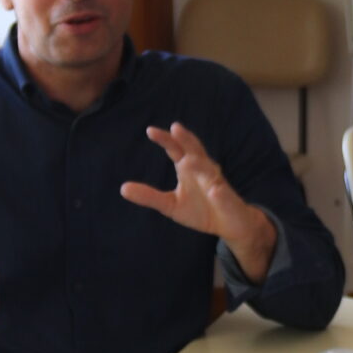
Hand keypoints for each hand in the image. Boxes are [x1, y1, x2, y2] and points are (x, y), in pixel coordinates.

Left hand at [121, 124, 276, 281]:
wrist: (229, 224)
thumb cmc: (200, 210)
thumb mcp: (170, 205)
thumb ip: (149, 196)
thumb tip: (123, 188)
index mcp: (188, 168)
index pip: (175, 149)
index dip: (165, 140)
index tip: (150, 131)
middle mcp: (204, 170)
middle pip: (194, 150)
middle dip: (186, 140)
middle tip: (175, 128)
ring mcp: (217, 183)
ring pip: (209, 170)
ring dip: (201, 164)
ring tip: (189, 160)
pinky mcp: (228, 199)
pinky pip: (223, 195)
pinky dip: (219, 193)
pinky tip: (215, 191)